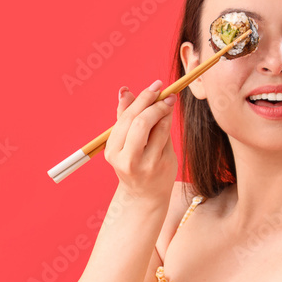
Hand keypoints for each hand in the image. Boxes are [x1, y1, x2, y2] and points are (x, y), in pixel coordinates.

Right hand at [104, 79, 177, 204]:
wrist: (145, 195)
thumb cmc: (134, 162)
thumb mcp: (123, 142)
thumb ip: (125, 116)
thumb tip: (124, 90)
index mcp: (112, 151)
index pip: (126, 119)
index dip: (142, 99)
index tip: (155, 86)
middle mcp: (126, 159)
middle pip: (139, 122)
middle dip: (154, 103)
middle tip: (166, 94)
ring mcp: (145, 164)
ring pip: (156, 128)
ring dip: (164, 111)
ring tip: (169, 103)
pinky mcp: (162, 165)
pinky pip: (166, 137)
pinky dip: (168, 123)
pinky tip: (168, 117)